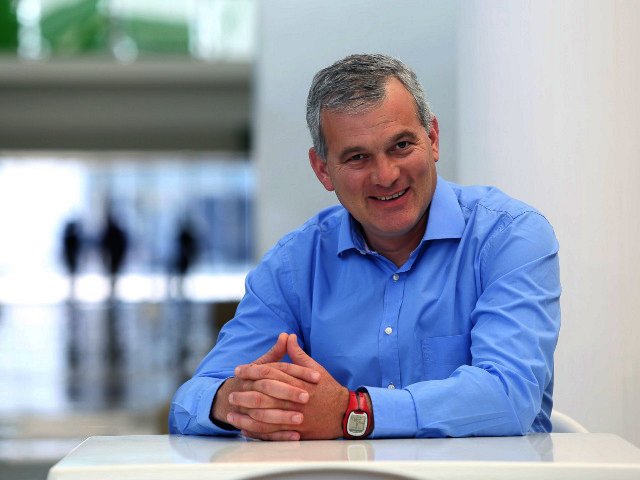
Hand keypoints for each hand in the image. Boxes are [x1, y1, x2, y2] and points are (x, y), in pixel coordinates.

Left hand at [231, 334, 349, 440]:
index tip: (238, 370)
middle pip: (264, 395)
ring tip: (232, 413)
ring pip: (265, 416)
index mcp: (297, 381)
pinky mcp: (295, 432)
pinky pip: (272, 433)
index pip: (270, 373)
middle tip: (231, 393)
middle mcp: (294, 399)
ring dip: (246, 415)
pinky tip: (245, 430)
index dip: (252, 370)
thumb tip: (288, 336)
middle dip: (245, 394)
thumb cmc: (328, 389)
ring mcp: (294, 417)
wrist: (344, 412)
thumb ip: (298, 354)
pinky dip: (257, 432)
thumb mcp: (315, 368)